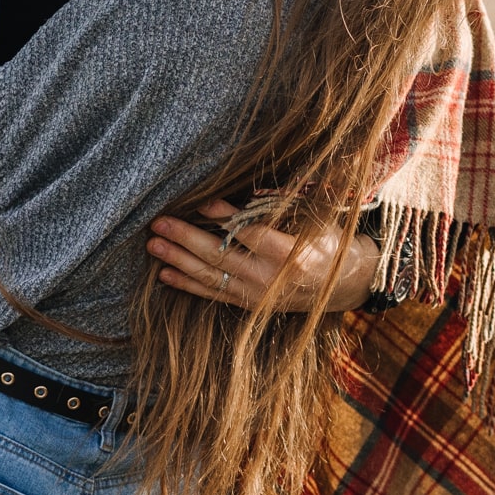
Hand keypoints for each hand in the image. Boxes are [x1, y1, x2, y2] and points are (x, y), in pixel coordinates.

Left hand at [146, 199, 378, 311]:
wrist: (341, 286)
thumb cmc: (326, 243)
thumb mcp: (315, 221)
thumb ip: (283, 207)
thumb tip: (247, 189)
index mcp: (290, 254)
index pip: (251, 234)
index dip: (225, 218)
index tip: (202, 202)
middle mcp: (269, 279)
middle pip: (221, 256)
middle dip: (186, 238)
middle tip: (159, 223)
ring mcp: (256, 295)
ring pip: (211, 277)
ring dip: (178, 260)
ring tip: (153, 244)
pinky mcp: (247, 304)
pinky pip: (212, 294)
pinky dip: (187, 285)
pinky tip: (164, 274)